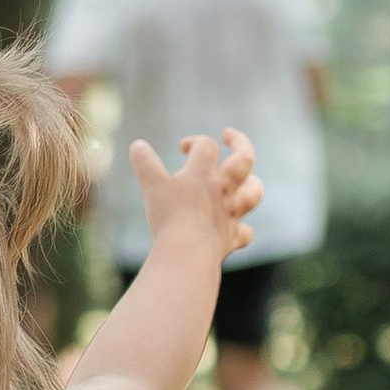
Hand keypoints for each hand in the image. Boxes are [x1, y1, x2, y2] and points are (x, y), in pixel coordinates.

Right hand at [130, 125, 260, 259]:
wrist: (188, 254)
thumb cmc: (169, 217)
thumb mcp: (151, 186)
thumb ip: (144, 163)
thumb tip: (137, 145)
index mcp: (203, 174)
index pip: (206, 146)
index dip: (195, 141)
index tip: (183, 147)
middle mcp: (222, 190)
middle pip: (243, 159)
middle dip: (240, 142)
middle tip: (229, 134)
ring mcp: (231, 214)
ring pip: (253, 193)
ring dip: (252, 184)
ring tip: (247, 180)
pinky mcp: (231, 238)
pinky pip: (244, 233)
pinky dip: (242, 229)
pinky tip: (238, 228)